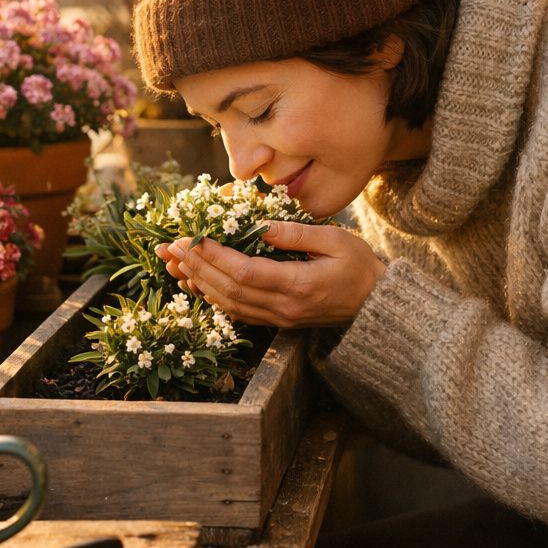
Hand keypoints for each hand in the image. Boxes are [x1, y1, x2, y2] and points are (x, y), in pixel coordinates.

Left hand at [153, 222, 385, 327]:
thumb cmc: (359, 267)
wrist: (375, 305)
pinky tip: (198, 284)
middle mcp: (283, 307)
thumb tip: (260, 226)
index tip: (192, 239)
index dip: (214, 257)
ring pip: (229, 305)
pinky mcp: (277, 321)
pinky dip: (214, 298)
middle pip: (229, 290)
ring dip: (200, 284)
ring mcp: (279, 318)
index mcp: (297, 286)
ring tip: (175, 264)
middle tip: (172, 247)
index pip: (245, 273)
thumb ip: (297, 234)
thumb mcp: (336, 240)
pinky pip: (238, 313)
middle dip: (197, 268)